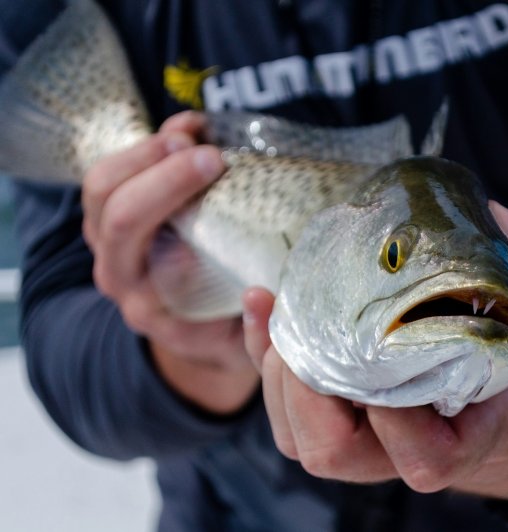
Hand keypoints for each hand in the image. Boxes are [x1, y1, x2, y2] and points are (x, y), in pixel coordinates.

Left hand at [83, 111, 258, 413]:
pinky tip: (187, 131)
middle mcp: (121, 277)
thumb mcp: (254, 349)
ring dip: (146, 152)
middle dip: (163, 173)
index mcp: (152, 307)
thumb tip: (260, 297)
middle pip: (116, 215)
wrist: (204, 339)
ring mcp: (110, 246)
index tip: (220, 174)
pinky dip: (146, 146)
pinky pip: (111, 175)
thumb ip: (259, 334)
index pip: (139, 253)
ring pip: (101, 188)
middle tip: (212, 153)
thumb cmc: (236, 336)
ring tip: (195, 134)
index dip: (170, 203)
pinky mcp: (112, 220)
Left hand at [244, 204, 507, 497]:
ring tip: (277, 305)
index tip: (390, 357)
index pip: (424, 460)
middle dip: (304, 395)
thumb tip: (493, 216)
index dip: (395, 427)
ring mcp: (379, 436)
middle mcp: (414, 446)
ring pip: (303, 437)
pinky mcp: (357, 415)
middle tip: (303, 323)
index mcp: (473, 434)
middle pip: (335, 453)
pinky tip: (267, 306)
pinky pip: (294, 411)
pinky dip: (269, 363)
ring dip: (276, 379)